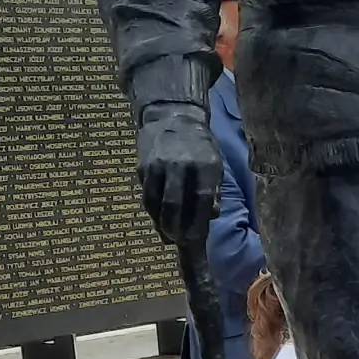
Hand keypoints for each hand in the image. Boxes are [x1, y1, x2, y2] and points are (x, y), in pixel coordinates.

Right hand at [136, 103, 224, 244]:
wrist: (172, 117)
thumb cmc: (200, 144)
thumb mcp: (216, 162)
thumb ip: (215, 189)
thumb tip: (211, 216)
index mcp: (206, 164)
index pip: (202, 199)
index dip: (198, 222)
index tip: (197, 238)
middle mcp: (181, 166)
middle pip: (175, 204)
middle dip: (176, 228)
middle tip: (179, 241)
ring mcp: (158, 166)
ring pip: (157, 203)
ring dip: (161, 224)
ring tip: (168, 236)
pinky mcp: (143, 168)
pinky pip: (146, 196)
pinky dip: (152, 212)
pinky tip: (157, 221)